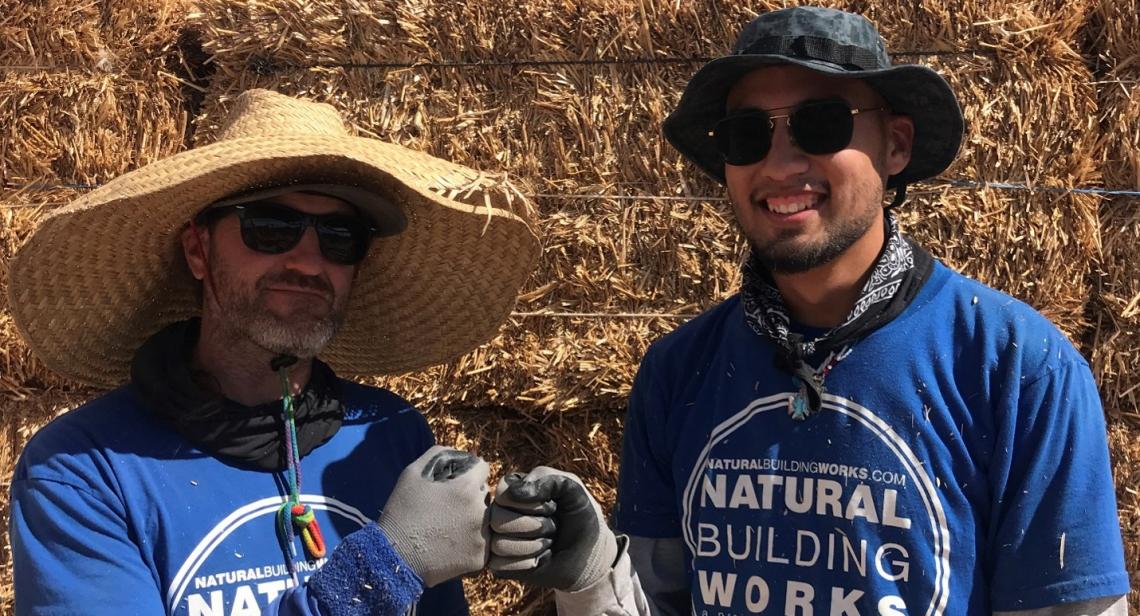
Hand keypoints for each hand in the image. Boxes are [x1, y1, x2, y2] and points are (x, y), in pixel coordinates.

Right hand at [377, 445, 489, 587]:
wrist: (393, 558)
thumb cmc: (401, 512)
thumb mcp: (412, 473)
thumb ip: (439, 454)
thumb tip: (458, 453)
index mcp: (466, 487)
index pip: (482, 467)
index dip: (469, 472)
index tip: (456, 482)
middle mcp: (480, 510)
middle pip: (485, 494)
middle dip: (472, 496)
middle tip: (448, 508)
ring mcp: (483, 537)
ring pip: (487, 519)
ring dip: (474, 519)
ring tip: (449, 528)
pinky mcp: (480, 558)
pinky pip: (483, 543)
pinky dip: (472, 543)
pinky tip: (452, 545)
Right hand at [488, 466, 617, 591]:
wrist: (590, 554)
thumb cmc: (579, 517)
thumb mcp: (571, 489)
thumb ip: (544, 478)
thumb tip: (513, 492)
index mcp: (514, 489)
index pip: (503, 493)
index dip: (531, 503)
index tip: (552, 506)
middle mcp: (500, 512)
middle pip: (497, 519)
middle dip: (534, 525)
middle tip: (553, 526)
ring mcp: (498, 539)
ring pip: (498, 544)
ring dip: (533, 545)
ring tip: (548, 542)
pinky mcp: (500, 566)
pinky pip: (500, 566)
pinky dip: (527, 563)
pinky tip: (540, 558)